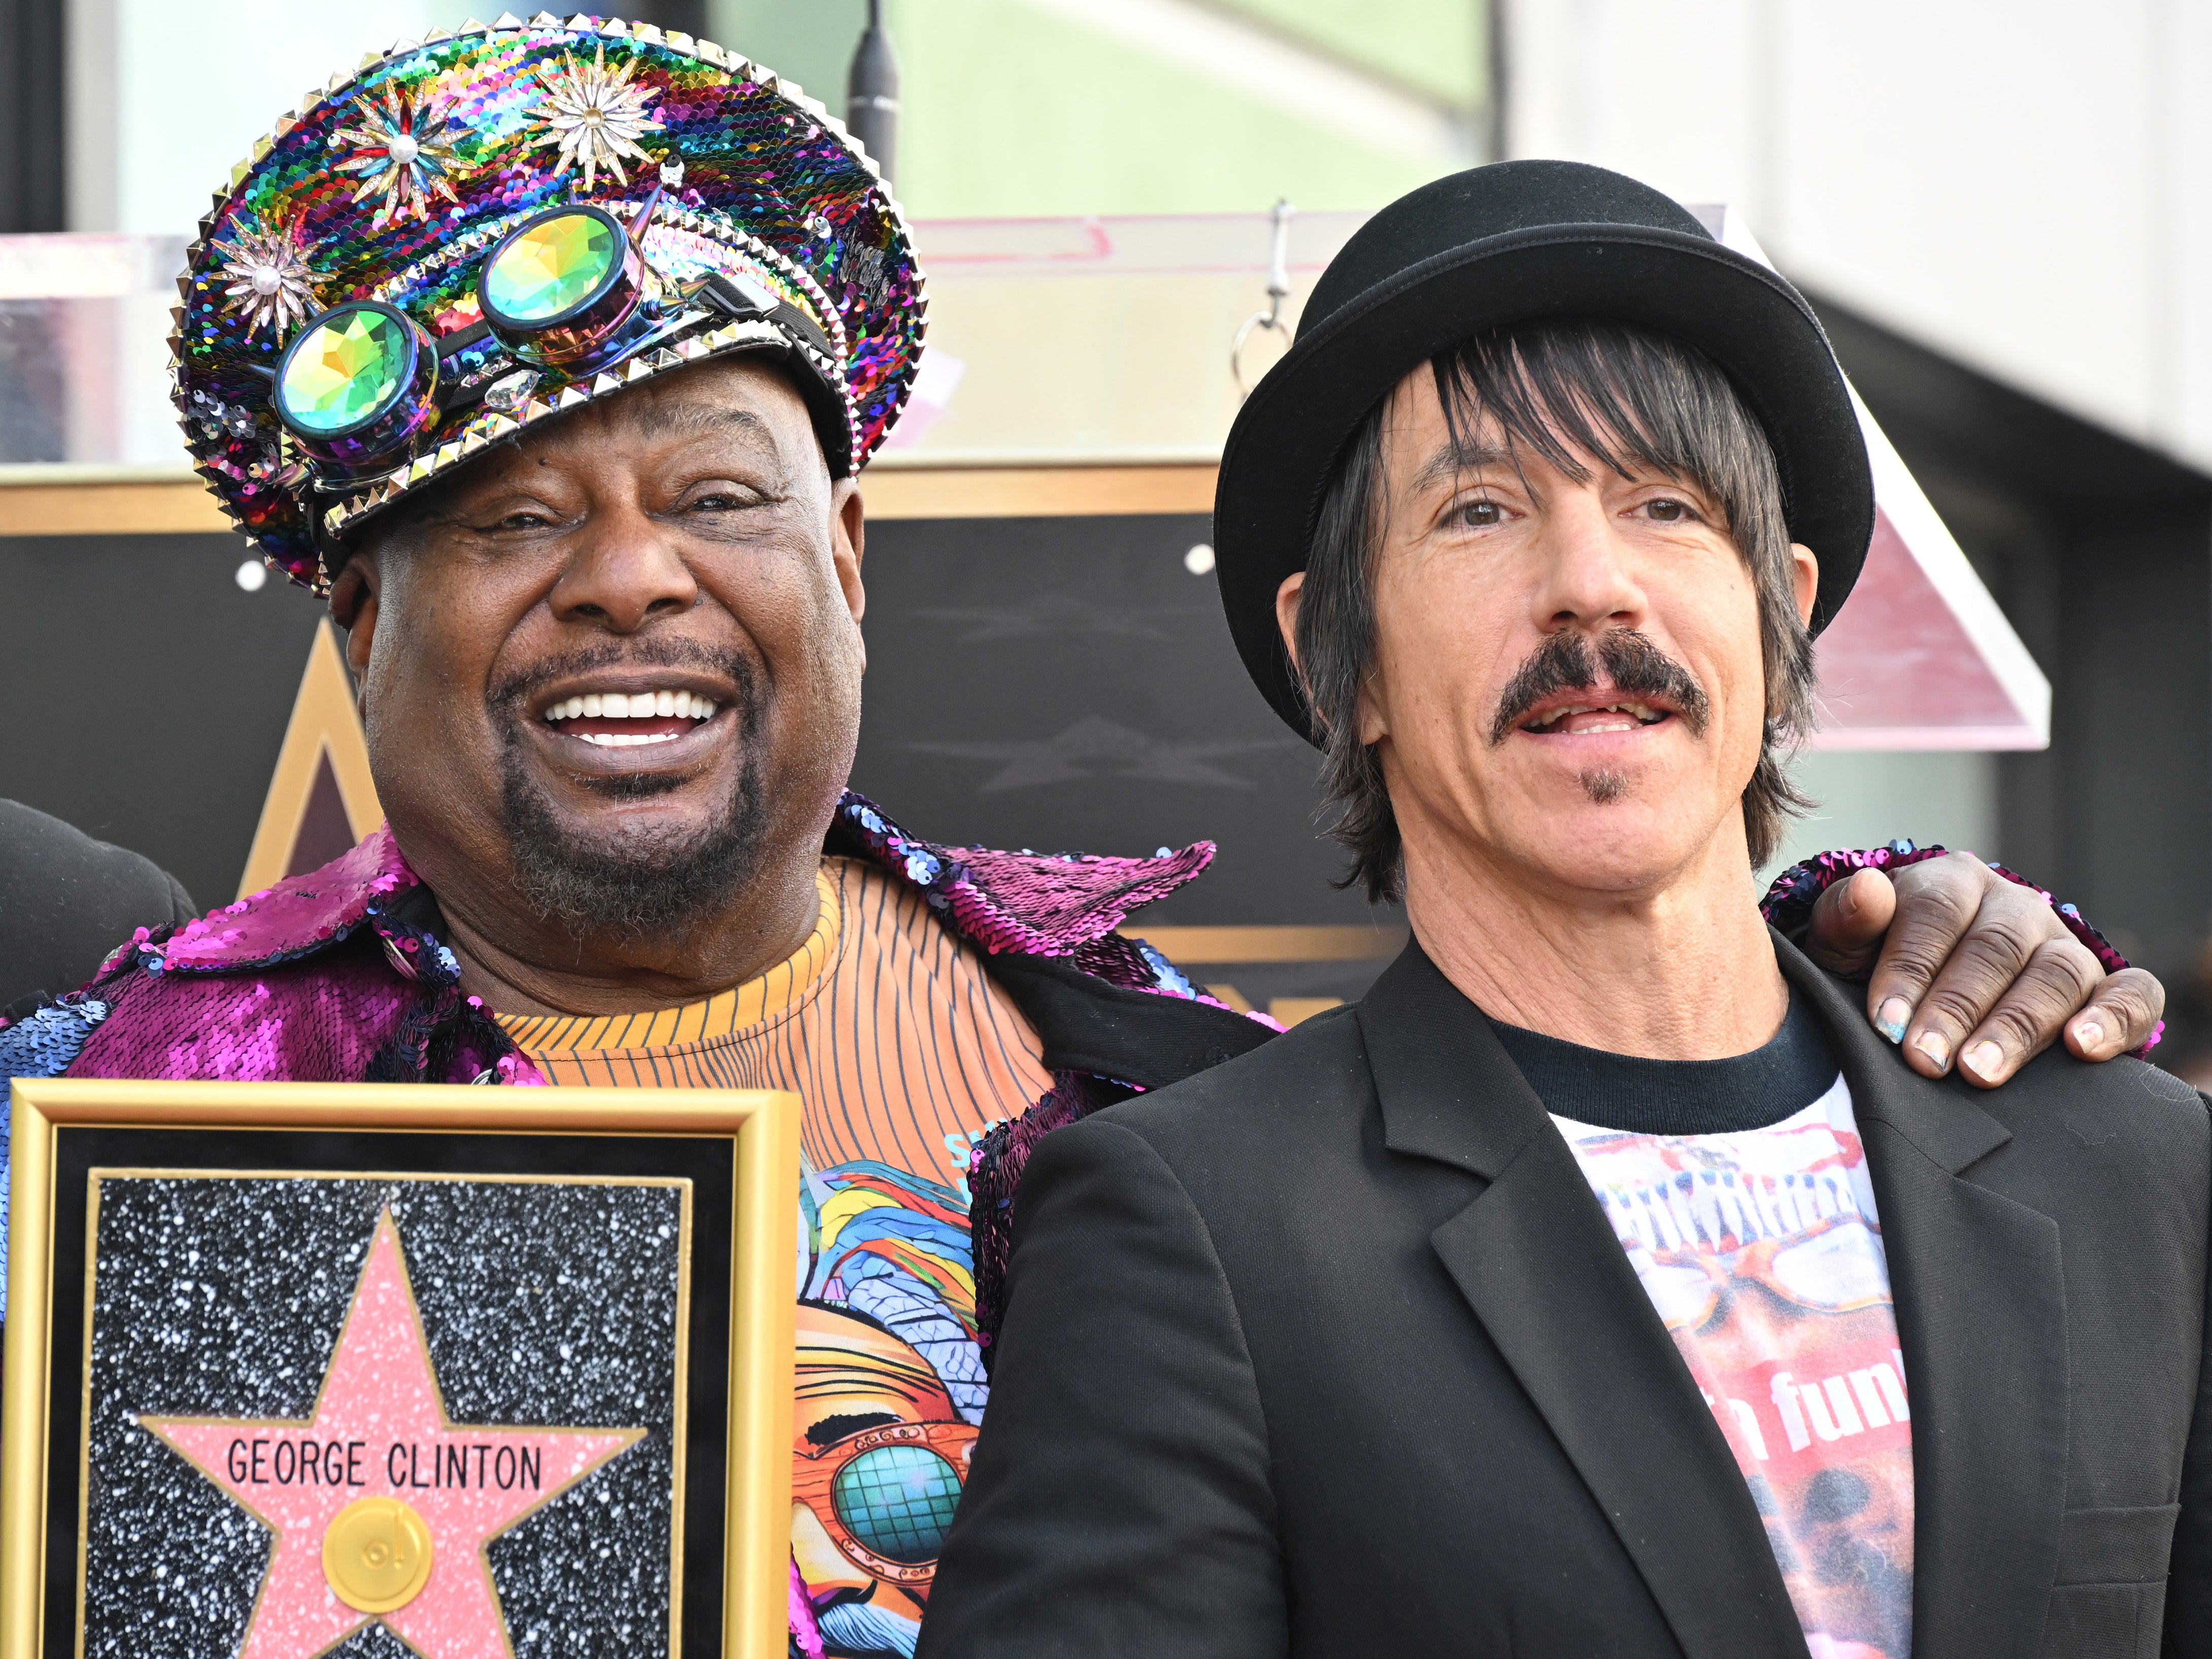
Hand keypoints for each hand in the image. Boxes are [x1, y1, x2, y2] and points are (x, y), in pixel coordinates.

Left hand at [1800, 850, 2165, 1086]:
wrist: (1926, 1004)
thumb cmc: (1874, 971)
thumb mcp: (1845, 948)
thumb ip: (1846, 921)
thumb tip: (1869, 890)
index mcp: (1950, 884)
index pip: (1935, 912)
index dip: (1910, 968)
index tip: (1885, 1026)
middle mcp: (2014, 908)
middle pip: (1995, 948)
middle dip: (1957, 1007)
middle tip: (1926, 1060)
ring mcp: (2064, 946)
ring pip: (2056, 973)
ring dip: (2019, 1025)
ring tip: (1981, 1072)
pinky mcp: (2108, 989)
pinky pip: (2133, 994)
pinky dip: (2114, 1018)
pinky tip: (2083, 1048)